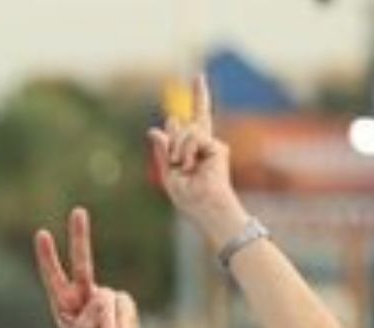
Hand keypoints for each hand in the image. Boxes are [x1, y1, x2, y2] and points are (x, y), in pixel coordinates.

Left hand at [34, 209, 138, 327]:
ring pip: (109, 302)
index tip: (42, 234)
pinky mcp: (124, 304)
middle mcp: (83, 294)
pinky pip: (125, 312)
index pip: (53, 277)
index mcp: (63, 303)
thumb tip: (102, 299)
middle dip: (80, 238)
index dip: (48, 257)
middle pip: (82, 263)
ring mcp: (105, 298)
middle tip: (78, 211)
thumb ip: (88, 325)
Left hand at [148, 74, 244, 241]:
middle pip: (197, 116)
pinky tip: (191, 164)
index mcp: (190, 149)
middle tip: (191, 119)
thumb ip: (163, 150)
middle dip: (199, 97)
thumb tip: (154, 129)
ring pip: (185, 132)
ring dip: (178, 150)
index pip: (190, 123)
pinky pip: (193, 139)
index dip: (197, 99)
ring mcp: (211, 144)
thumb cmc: (187, 196)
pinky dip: (186, 152)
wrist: (203, 205)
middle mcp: (202, 143)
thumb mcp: (168, 172)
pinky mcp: (218, 147)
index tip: (200, 77)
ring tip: (184, 166)